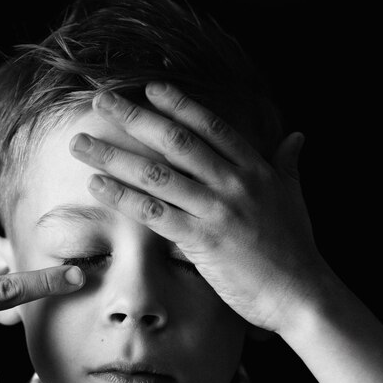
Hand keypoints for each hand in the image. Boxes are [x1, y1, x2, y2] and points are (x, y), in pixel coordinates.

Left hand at [69, 83, 329, 332]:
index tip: (149, 88)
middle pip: (175, 141)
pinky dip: (123, 198)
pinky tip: (97, 185)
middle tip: (102, 100)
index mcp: (255, 169)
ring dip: (114, 156)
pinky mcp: (203, 240)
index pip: (211, 126)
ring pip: (157, 174)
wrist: (301, 294)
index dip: (179, 104)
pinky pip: (154, 213)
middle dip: (134, 117)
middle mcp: (234, 182)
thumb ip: (289, 164)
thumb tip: (297, 137)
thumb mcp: (295, 198)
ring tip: (80, 144)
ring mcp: (217, 210)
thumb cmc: (296, 248)